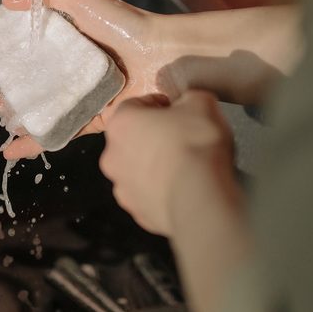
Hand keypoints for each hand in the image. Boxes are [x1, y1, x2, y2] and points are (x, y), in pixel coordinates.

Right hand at [0, 0, 300, 158]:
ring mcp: (88, 95)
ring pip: (49, 109)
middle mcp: (80, 68)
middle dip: (15, 92)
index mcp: (75, 39)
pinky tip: (15, 149)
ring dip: (24, 118)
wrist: (168, 58)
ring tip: (4, 122)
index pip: (37, 49)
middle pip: (40, 82)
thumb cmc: (126, 25)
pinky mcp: (99, 119)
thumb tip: (6, 0)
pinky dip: (39, 143)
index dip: (15, 57)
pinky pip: (65, 131)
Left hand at [100, 91, 250, 311]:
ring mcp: (122, 188)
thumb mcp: (201, 103)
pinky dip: (162, 192)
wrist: (200, 198)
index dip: (159, 106)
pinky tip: (183, 189)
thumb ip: (189, 97)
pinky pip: (149, 196)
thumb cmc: (195, 143)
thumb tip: (187, 104)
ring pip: (137, 170)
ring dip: (155, 167)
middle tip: (182, 139)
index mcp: (120, 123)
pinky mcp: (138, 214)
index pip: (135, 105)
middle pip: (132, 140)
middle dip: (153, 137)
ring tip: (184, 167)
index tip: (178, 111)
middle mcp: (111, 156)